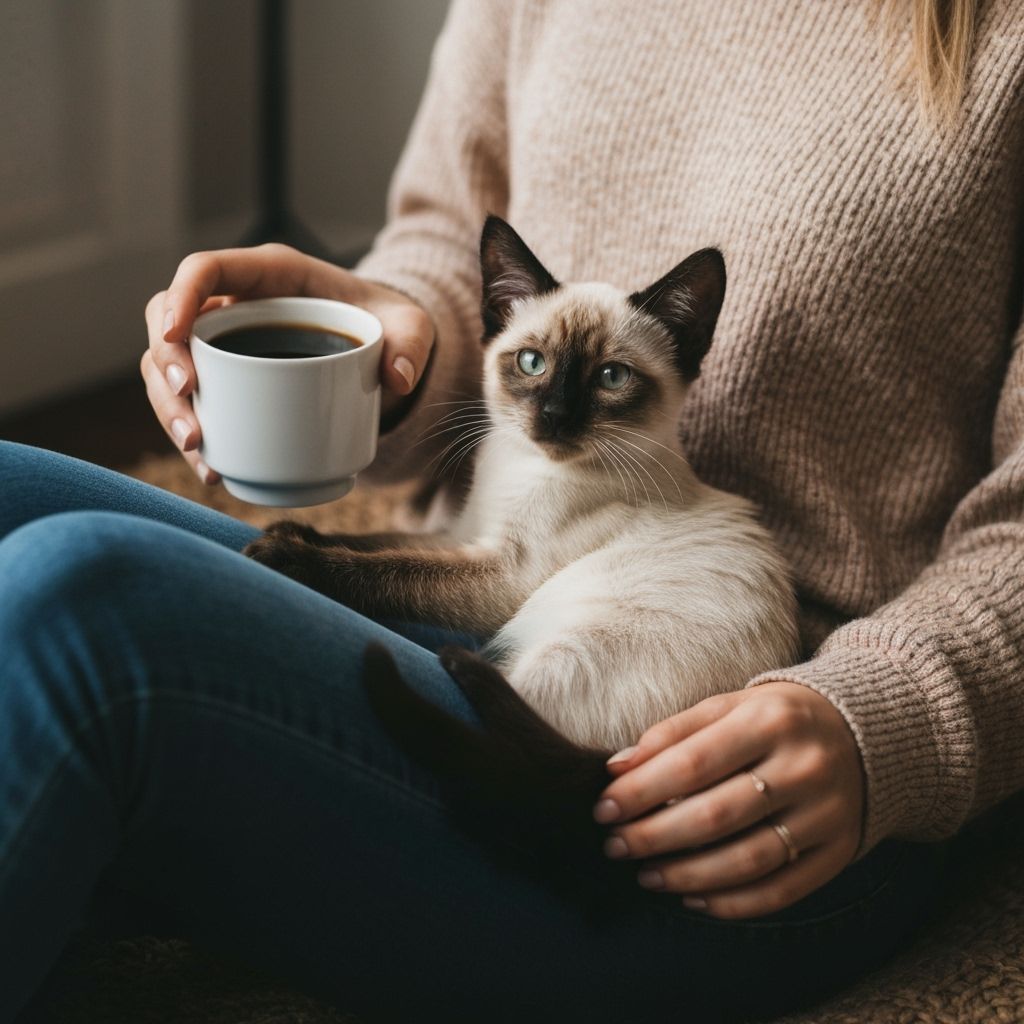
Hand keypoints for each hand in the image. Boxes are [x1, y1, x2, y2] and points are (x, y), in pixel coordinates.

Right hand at [141, 244, 433, 482]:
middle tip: (191, 405)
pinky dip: (193, 436)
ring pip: (167, 365)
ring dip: (170, 407)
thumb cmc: (387, 324)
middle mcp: (235, 304)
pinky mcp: (227, 380)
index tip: (175, 337)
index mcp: (270, 274)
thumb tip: (398, 379)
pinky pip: (191, 402)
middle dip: (167, 364)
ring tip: (197, 447)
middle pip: (168, 319)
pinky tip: (211, 468)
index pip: (205, 269)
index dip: (180, 297)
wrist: (381, 347)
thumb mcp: (410, 327)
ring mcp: (225, 342)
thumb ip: (412, 344)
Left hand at [594, 682, 863, 918]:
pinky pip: (782, 891)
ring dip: (687, 875)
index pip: (692, 763)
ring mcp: (826, 814)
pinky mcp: (839, 852)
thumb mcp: (729, 705)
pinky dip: (732, 903)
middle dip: (655, 836)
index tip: (603, 808)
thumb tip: (617, 767)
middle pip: (716, 815)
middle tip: (615, 846)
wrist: (869, 732)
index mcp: (770, 720)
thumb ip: (673, 732)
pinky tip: (693, 898)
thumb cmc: (776, 717)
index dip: (641, 791)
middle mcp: (803, 767)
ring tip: (646, 876)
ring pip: (747, 860)